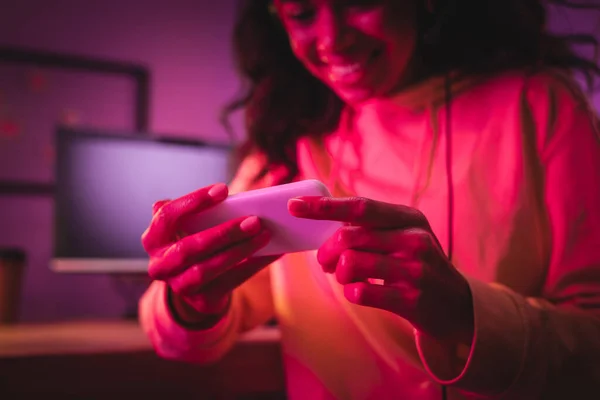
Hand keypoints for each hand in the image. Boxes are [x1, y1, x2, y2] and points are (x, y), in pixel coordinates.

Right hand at [142, 184, 278, 326]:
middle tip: (255, 219)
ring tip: (265, 234)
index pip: (167, 217)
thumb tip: (226, 195)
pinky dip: (253, 265)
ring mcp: (179, 286)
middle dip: (224, 232)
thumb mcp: (188, 226)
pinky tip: (272, 252)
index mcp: (153, 239)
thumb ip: (196, 211)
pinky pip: (231, 281)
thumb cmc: (194, 242)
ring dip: (240, 250)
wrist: (195, 286)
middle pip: (190, 247)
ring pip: (209, 268)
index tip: (223, 190)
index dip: (194, 202)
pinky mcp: (202, 301)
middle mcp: (160, 265)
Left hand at [288, 196, 473, 343]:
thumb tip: (320, 222)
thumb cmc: (415, 263)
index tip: (293, 206)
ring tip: (345, 276)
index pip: (359, 207)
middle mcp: (414, 239)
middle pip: (349, 237)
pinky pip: (362, 293)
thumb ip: (369, 227)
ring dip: (339, 273)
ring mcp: (415, 270)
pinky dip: (352, 293)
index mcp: (409, 217)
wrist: (454, 304)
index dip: (324, 206)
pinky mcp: (411, 299)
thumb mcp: (402, 235)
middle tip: (324, 262)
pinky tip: (359, 291)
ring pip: (351, 264)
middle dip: (326, 251)